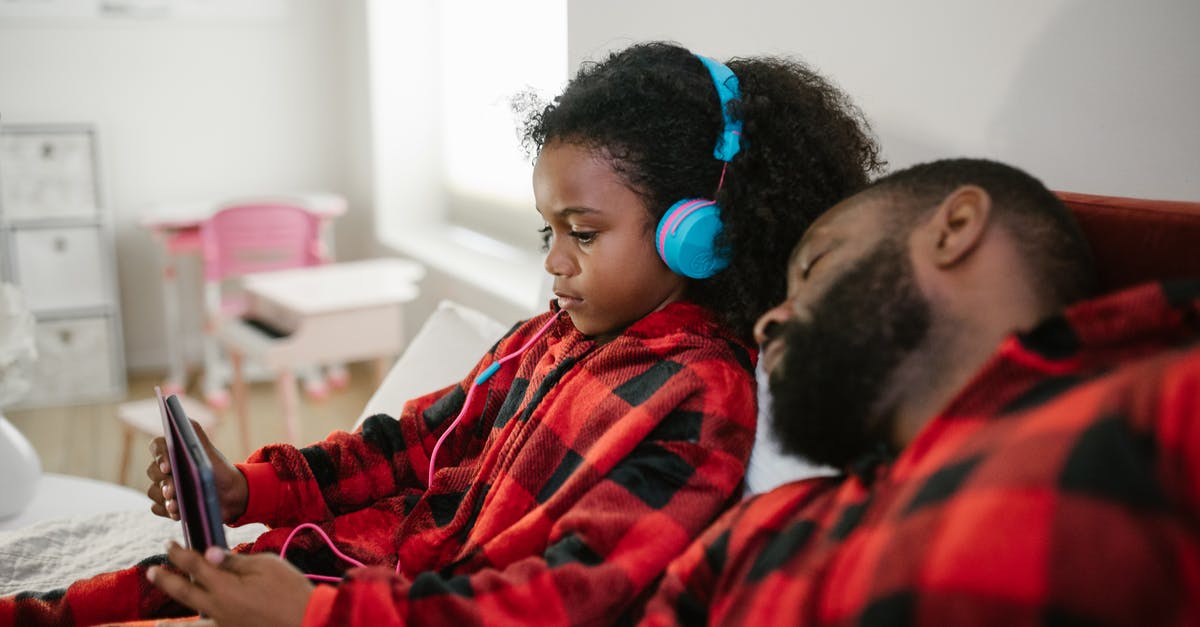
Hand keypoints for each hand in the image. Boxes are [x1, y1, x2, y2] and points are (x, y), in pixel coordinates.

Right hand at [147, 420, 248, 523]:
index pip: (157, 446)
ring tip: (177, 506)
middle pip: (153, 471)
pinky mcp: (166, 504)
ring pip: (153, 491)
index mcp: (173, 450)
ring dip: (164, 499)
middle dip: (163, 481)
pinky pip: (157, 507)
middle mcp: (165, 468)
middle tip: (172, 490)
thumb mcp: (208, 449)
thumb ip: (194, 433)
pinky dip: (166, 510)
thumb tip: (179, 419)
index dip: (160, 455)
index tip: (168, 465)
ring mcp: (163, 487)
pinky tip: (177, 513)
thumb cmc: (218, 469)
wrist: (230, 496)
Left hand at [148, 541, 312, 626]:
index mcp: (225, 587)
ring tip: (159, 625)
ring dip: (172, 625)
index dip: (179, 553)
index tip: (169, 544)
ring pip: (191, 626)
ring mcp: (225, 625)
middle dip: (166, 581)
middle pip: (184, 593)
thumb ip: (234, 562)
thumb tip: (207, 553)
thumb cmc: (290, 589)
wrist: (308, 620)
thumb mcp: (266, 565)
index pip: (195, 566)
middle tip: (152, 572)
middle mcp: (218, 609)